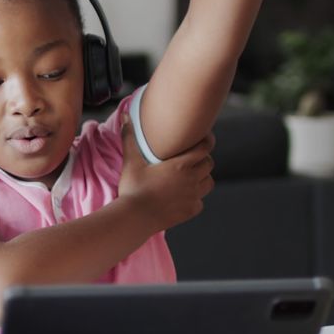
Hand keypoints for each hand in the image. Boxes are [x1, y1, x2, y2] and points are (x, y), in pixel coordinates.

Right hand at [118, 114, 214, 230]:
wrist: (135, 218)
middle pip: (209, 164)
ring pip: (208, 183)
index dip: (207, 140)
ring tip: (191, 176)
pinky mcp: (190, 211)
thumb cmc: (133, 188)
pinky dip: (195, 198)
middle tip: (193, 158)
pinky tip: (184, 196)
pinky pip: (200, 202)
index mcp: (181, 165)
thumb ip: (130, 137)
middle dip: (203, 159)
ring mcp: (192, 197)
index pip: (205, 148)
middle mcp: (192, 180)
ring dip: (203, 178)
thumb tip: (124, 115)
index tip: (204, 137)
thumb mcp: (131, 161)